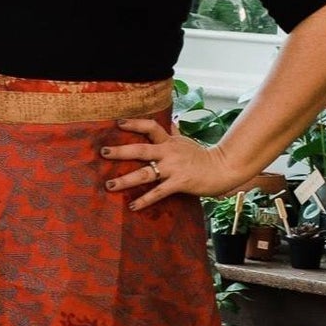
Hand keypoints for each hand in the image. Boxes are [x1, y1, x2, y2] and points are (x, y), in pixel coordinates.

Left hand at [99, 119, 254, 212]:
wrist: (223, 168)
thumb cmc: (202, 156)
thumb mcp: (186, 141)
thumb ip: (175, 131)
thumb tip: (169, 119)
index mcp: (169, 141)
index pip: (151, 127)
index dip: (134, 123)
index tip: (118, 123)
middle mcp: (169, 152)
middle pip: (141, 149)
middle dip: (121, 151)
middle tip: (103, 152)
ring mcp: (173, 168)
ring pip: (146, 173)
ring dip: (126, 180)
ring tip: (109, 184)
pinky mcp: (179, 183)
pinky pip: (158, 192)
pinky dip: (145, 200)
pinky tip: (132, 206)